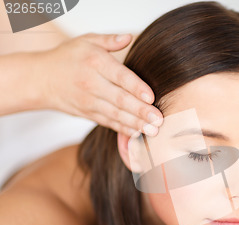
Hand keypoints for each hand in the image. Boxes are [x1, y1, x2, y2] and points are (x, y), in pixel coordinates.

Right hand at [35, 33, 163, 135]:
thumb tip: (128, 37)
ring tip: (153, 131)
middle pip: (120, 99)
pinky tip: (137, 134)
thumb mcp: (87, 41)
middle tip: (159, 119)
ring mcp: (89, 101)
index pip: (119, 76)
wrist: (41, 78)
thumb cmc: (69, 57)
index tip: (152, 97)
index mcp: (95, 62)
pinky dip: (122, 129)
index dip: (136, 88)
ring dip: (135, 124)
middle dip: (141, 111)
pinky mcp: (87, 114)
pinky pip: (107, 123)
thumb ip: (109, 40)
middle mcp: (91, 83)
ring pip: (115, 114)